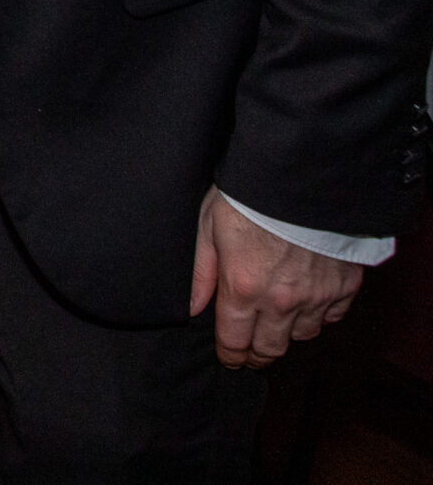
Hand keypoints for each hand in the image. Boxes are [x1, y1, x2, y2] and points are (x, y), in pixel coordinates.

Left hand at [190, 188, 362, 367]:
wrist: (305, 179)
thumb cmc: (250, 197)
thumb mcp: (209, 226)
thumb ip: (202, 272)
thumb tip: (191, 308)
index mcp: (243, 288)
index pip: (235, 341)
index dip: (231, 355)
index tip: (230, 359)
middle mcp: (281, 300)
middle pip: (270, 348)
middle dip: (257, 355)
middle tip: (251, 354)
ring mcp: (317, 296)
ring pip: (302, 335)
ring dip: (287, 333)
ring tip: (276, 323)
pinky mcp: (345, 286)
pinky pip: (332, 317)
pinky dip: (319, 315)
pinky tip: (308, 305)